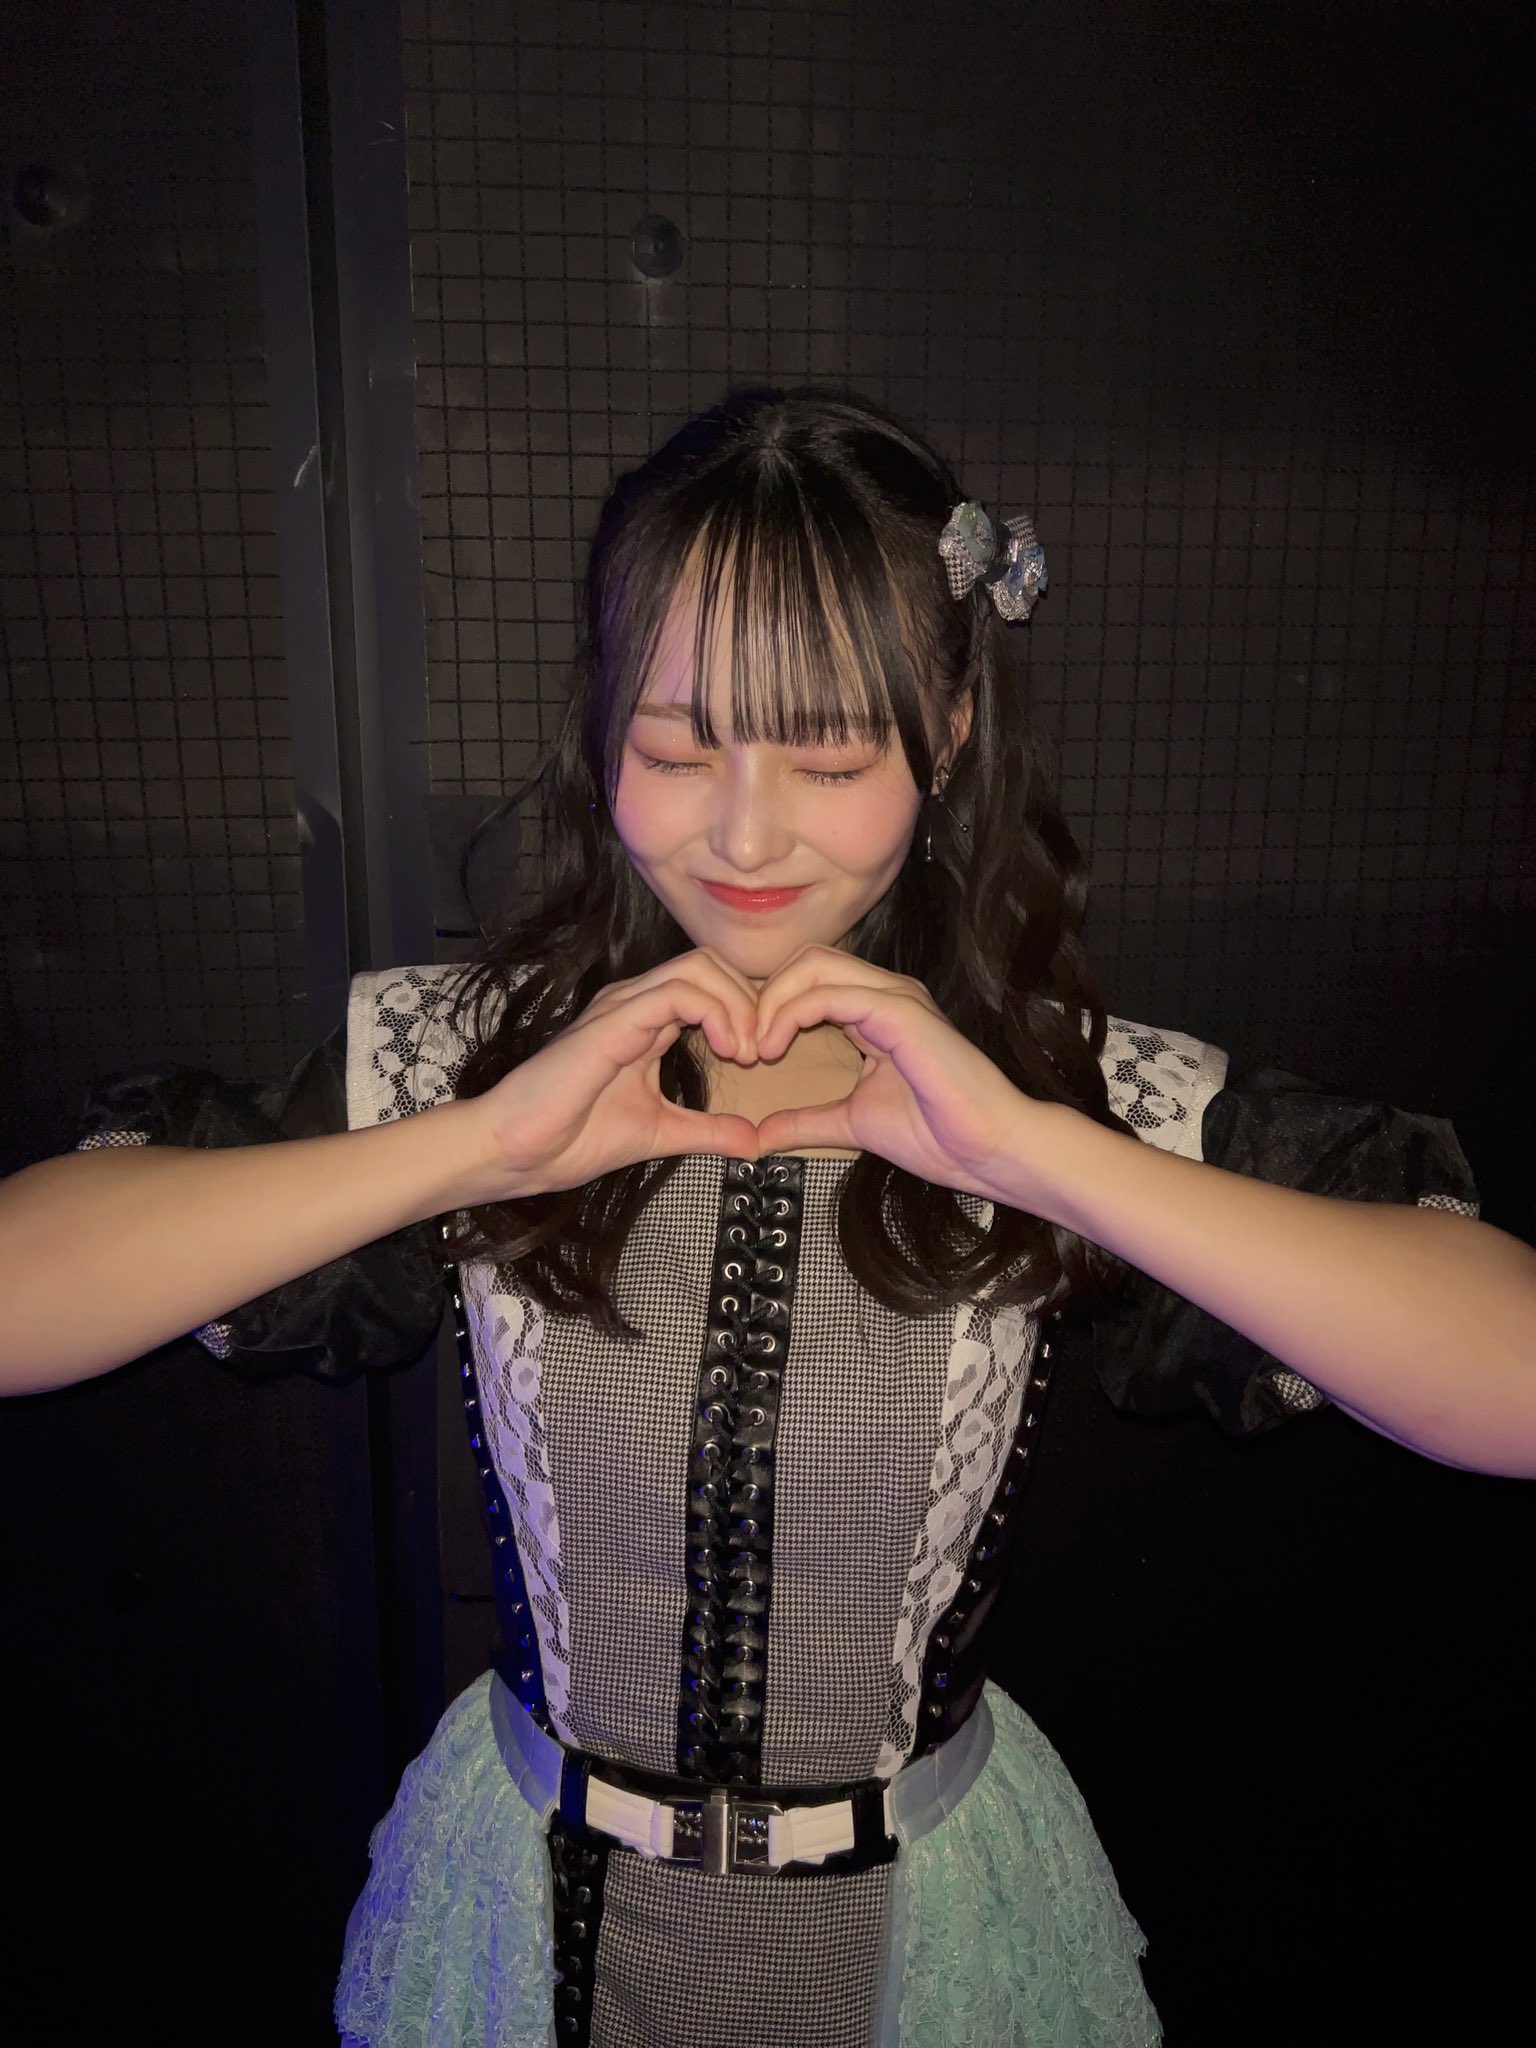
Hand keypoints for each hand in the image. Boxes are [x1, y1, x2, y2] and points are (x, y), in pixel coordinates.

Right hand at [469, 949, 762, 1197]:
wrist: (521, 1152)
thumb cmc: (573, 1138)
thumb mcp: (662, 1133)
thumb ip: (709, 1130)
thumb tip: (755, 1141)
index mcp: (645, 1020)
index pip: (711, 984)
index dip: (748, 1011)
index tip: (763, 1058)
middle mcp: (635, 1002)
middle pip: (712, 963)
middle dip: (751, 1001)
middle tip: (763, 1051)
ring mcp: (623, 1005)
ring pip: (701, 967)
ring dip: (740, 1005)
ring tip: (747, 1051)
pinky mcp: (614, 1019)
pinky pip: (679, 992)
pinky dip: (718, 1014)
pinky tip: (730, 1050)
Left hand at [752, 946, 1039, 1203]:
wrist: (988, 1150)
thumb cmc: (938, 1136)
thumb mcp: (853, 1124)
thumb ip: (808, 1121)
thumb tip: (763, 1134)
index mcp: (879, 1011)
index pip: (811, 979)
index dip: (771, 1007)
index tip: (747, 1053)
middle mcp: (887, 993)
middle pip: (807, 960)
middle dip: (765, 996)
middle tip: (743, 1045)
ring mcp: (896, 997)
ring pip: (813, 965)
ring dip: (771, 1002)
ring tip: (755, 1047)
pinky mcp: (899, 1011)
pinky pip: (828, 993)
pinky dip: (790, 1014)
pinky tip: (773, 1047)